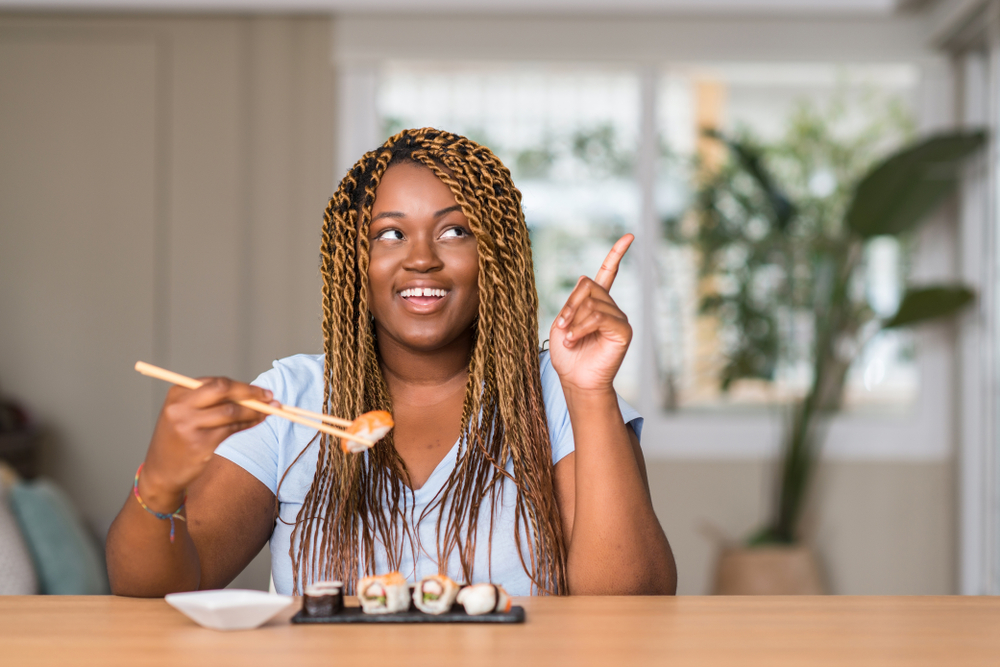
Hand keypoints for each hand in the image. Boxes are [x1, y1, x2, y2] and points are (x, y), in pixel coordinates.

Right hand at [139, 378, 275, 509]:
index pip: (216, 383)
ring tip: (268, 412)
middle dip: (251, 392)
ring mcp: (189, 426)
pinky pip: (231, 429)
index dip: (242, 386)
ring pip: (231, 411)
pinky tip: (256, 423)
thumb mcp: (186, 413)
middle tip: (270, 397)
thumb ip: (212, 401)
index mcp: (177, 394)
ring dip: (254, 411)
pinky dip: (248, 424)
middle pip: (224, 390)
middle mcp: (181, 407)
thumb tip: (252, 393)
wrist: (161, 471)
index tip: (261, 391)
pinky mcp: (200, 445)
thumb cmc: (179, 438)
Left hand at [549, 234, 633, 393]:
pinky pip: (599, 316)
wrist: (574, 379)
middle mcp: (611, 307)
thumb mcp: (563, 321)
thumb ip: (573, 299)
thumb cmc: (567, 354)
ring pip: (592, 302)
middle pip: (587, 286)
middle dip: (570, 304)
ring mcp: (619, 318)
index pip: (609, 273)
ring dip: (574, 320)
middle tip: (562, 325)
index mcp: (596, 302)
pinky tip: (576, 339)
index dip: (617, 254)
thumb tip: (583, 278)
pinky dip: (582, 327)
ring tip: (570, 338)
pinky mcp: (623, 331)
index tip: (629, 236)